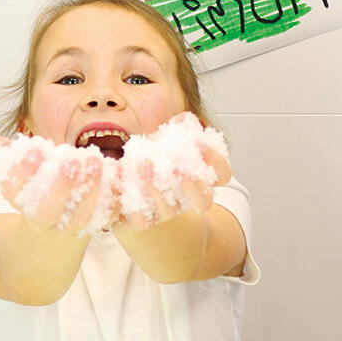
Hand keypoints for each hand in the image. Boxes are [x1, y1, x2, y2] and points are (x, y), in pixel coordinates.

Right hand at [2, 145, 109, 235]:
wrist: (53, 237)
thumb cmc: (38, 194)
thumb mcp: (21, 177)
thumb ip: (8, 156)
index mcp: (21, 203)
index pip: (16, 189)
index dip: (24, 170)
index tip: (35, 149)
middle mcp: (43, 220)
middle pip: (48, 208)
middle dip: (60, 183)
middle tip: (74, 157)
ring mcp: (69, 228)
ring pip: (81, 215)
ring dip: (91, 190)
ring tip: (99, 161)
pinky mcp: (95, 228)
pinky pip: (105, 218)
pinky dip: (113, 199)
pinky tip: (119, 176)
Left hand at [115, 131, 231, 231]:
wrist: (128, 189)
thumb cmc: (155, 159)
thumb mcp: (169, 140)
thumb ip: (180, 131)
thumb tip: (187, 120)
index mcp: (200, 178)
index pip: (222, 173)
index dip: (216, 160)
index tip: (200, 143)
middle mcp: (187, 199)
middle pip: (204, 200)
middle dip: (192, 185)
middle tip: (176, 167)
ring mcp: (166, 212)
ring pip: (169, 209)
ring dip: (156, 188)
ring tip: (142, 163)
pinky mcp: (141, 219)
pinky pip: (139, 219)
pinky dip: (131, 201)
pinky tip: (119, 176)